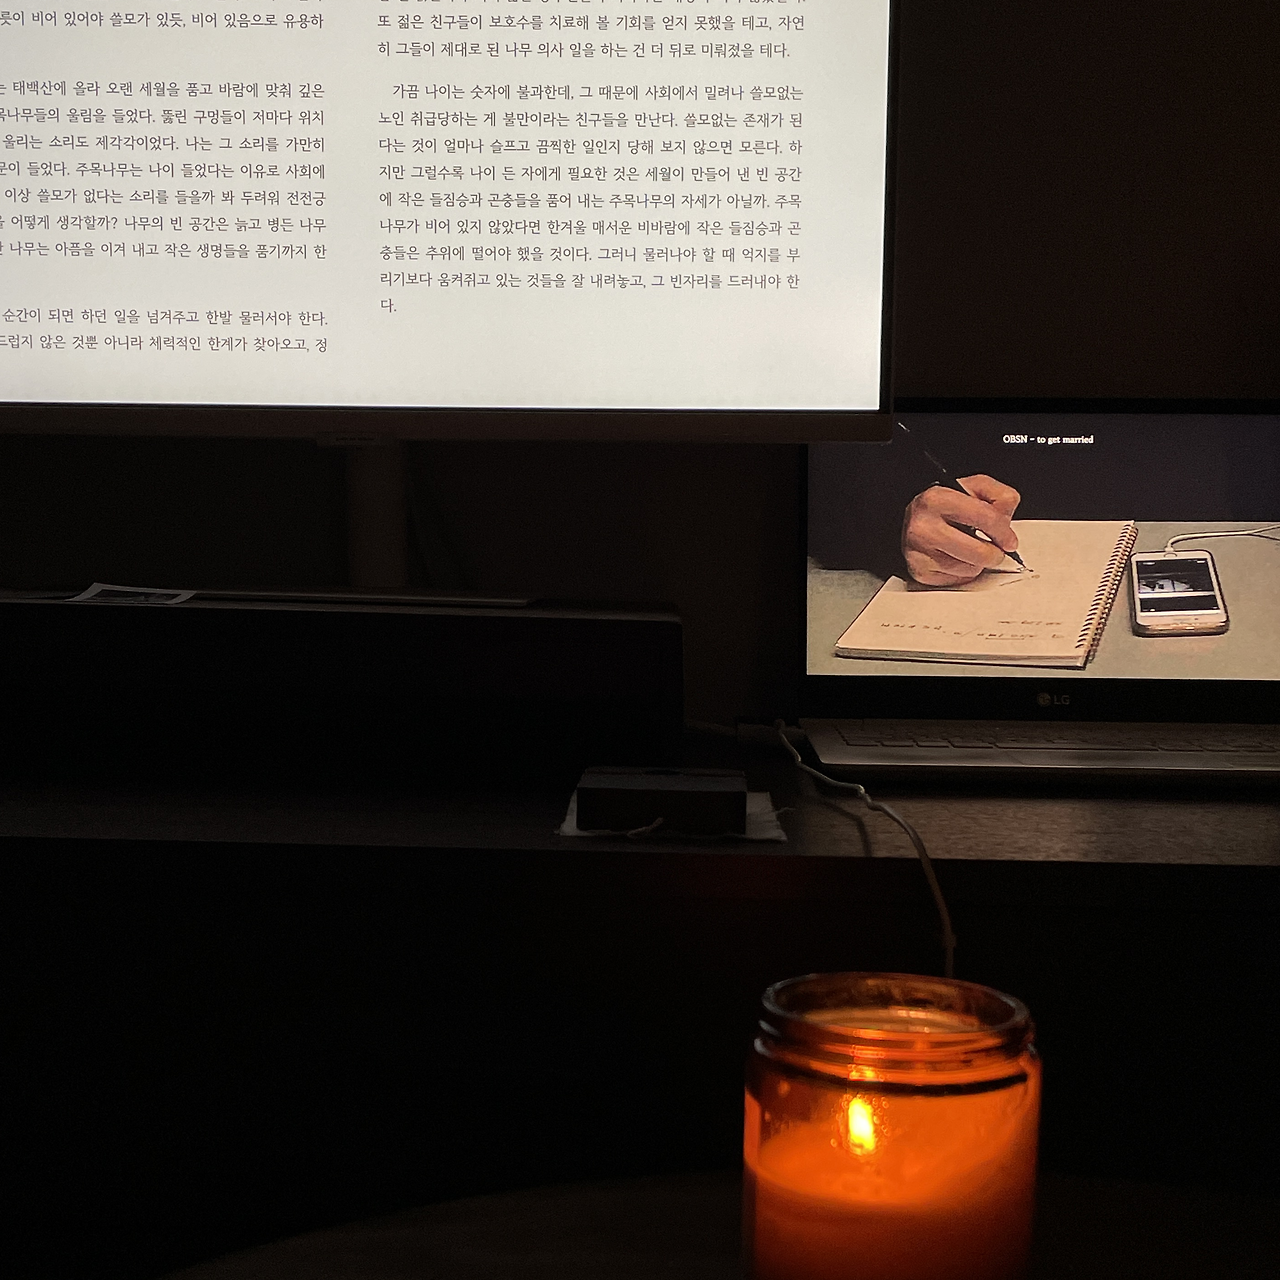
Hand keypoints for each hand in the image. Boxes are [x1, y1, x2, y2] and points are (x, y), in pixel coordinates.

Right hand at [901, 475, 1021, 585]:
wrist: (913, 519)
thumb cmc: (944, 505)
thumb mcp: (972, 488)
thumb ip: (998, 496)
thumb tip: (1006, 525)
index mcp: (937, 500)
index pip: (984, 518)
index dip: (1004, 532)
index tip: (1009, 540)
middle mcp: (924, 527)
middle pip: (980, 553)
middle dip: (994, 552)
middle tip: (992, 547)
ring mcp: (919, 553)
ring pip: (971, 570)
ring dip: (977, 562)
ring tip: (968, 547)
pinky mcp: (921, 573)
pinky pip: (958, 580)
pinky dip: (963, 572)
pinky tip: (956, 557)